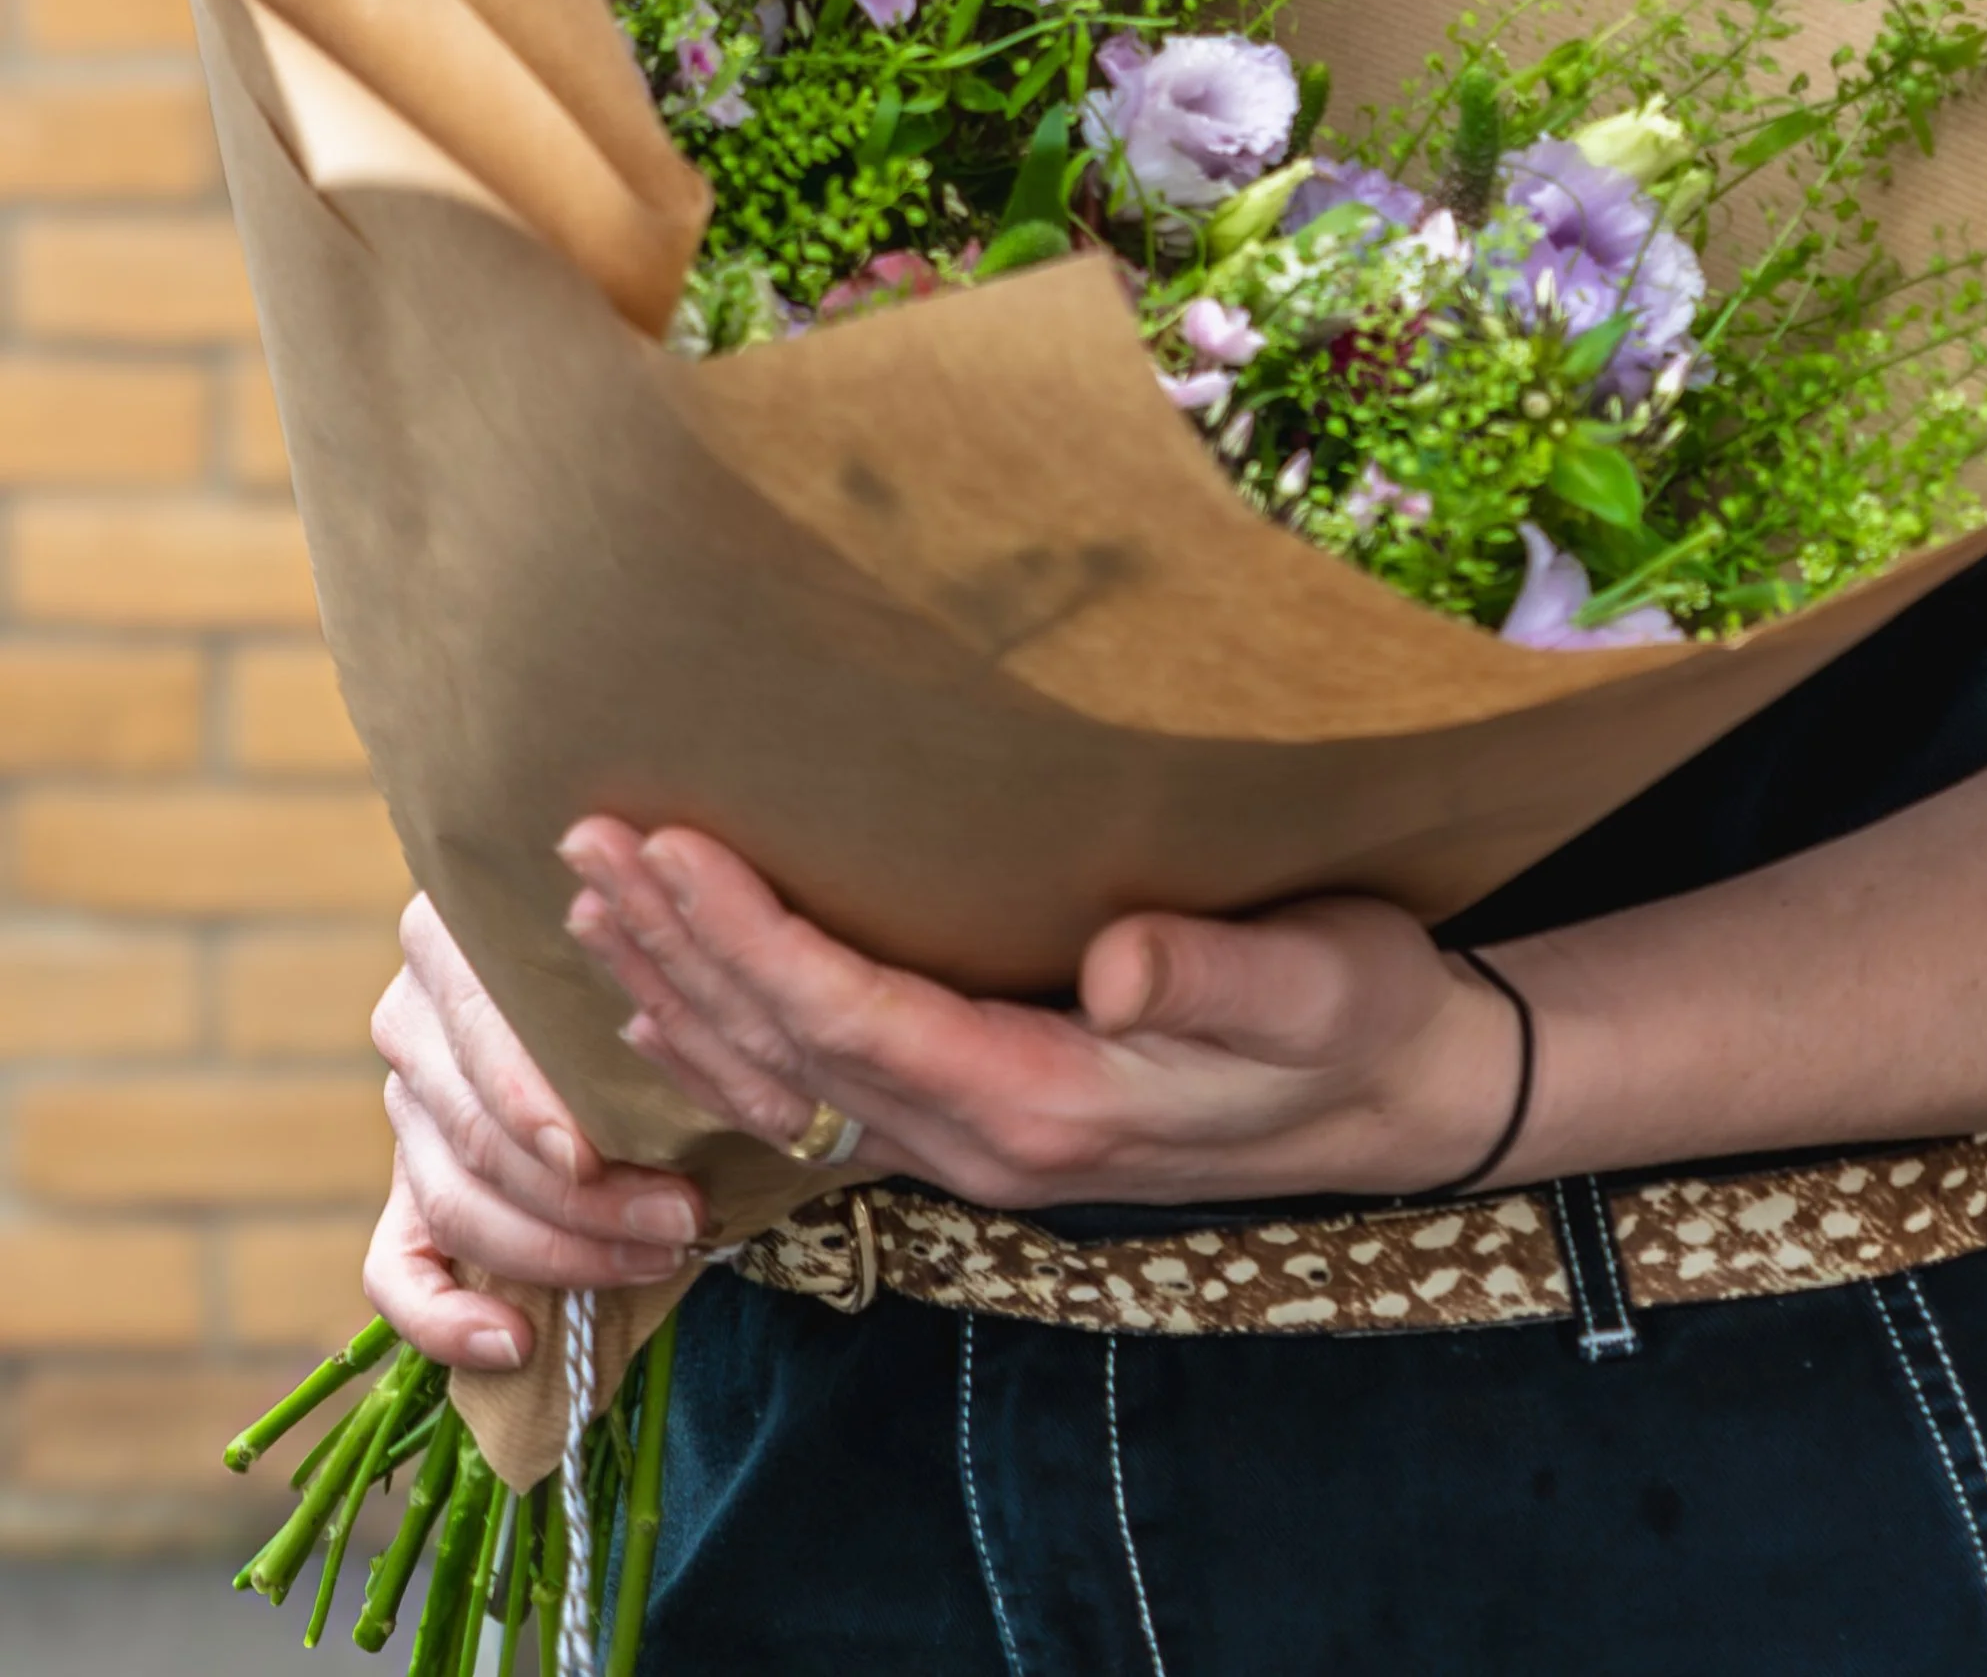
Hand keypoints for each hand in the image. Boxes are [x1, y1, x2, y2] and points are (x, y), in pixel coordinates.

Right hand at [365, 893, 710, 1368]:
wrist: (590, 962)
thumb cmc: (636, 944)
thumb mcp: (625, 932)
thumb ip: (632, 959)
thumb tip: (693, 1020)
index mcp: (450, 938)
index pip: (475, 1039)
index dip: (531, 1106)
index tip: (595, 1156)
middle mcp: (412, 1020)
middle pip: (479, 1135)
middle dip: (588, 1194)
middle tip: (684, 1216)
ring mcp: (404, 1109)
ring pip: (457, 1203)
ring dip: (560, 1251)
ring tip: (659, 1257)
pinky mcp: (405, 1185)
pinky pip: (394, 1270)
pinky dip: (445, 1320)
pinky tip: (513, 1343)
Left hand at [559, 819, 1526, 1209]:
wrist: (1402, 1096)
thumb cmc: (1362, 1016)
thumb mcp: (1322, 984)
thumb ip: (1217, 975)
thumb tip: (1118, 959)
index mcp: (1048, 1104)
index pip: (857, 1020)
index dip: (752, 937)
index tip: (669, 844)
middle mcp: (986, 1143)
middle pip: (788, 1053)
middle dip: (676, 947)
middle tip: (582, 841)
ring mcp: (976, 1146)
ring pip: (784, 1081)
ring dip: (678, 988)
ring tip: (591, 899)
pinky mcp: (984, 1124)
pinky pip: (816, 1095)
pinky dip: (728, 1039)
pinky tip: (666, 999)